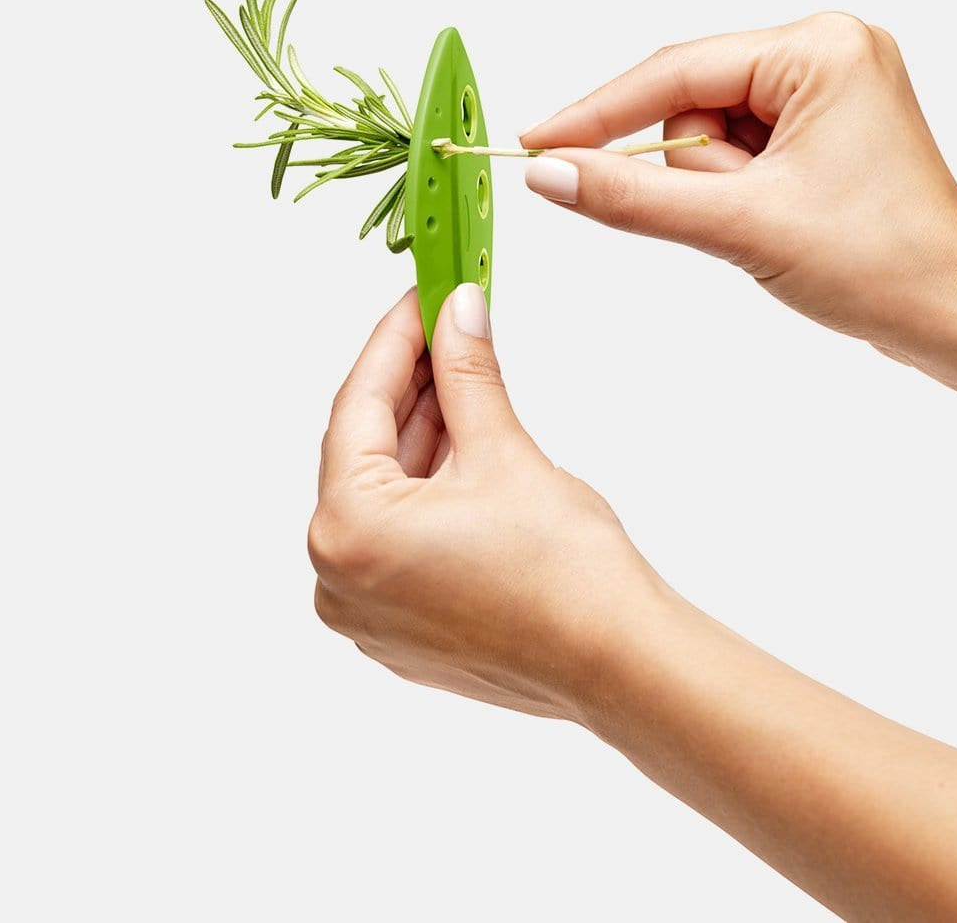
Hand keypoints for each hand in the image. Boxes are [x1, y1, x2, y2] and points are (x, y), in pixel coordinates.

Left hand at [309, 285, 661, 718]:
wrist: (619, 661)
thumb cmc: (564, 572)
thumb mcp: (503, 450)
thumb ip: (467, 374)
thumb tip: (458, 310)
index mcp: (348, 530)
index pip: (359, 405)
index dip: (397, 338)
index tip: (423, 294)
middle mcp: (337, 577)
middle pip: (366, 450)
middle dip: (412, 383)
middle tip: (448, 324)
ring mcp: (366, 609)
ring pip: (384, 492)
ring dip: (422, 431)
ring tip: (462, 371)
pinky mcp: (400, 625)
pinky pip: (398, 534)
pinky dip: (427, 484)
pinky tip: (464, 438)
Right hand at [520, 13, 956, 363]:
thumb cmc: (883, 265)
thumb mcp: (739, 226)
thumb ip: (631, 197)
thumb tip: (549, 174)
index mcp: (820, 48)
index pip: (675, 72)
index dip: (597, 113)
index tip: (536, 142)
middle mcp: (829, 53)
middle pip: (693, 104)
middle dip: (699, 172)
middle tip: (744, 218)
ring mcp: (831, 92)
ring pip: (712, 135)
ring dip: (720, 190)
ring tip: (774, 227)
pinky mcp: (827, 132)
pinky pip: (741, 154)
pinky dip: (736, 195)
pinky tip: (780, 225)